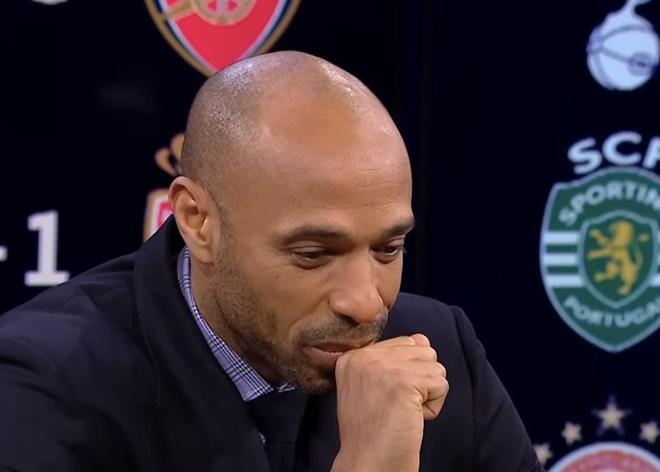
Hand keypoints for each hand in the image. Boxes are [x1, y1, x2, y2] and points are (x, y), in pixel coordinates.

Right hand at [330, 334, 448, 471]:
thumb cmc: (373, 430)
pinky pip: (441, 384)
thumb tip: (422, 339)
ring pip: (435, 366)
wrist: (368, 463)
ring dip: (428, 393)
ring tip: (404, 412)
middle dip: (420, 380)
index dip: (407, 373)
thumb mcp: (370, 385)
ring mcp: (383, 367)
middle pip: (422, 350)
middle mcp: (364, 355)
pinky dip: (433, 407)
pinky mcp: (403, 381)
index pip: (405, 342)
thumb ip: (391, 359)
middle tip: (397, 406)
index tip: (386, 398)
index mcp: (353, 355)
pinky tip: (411, 419)